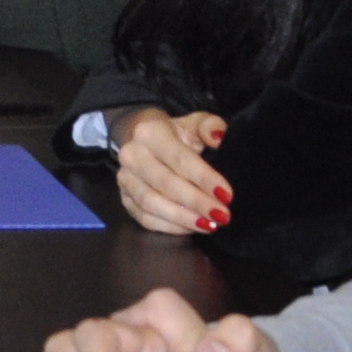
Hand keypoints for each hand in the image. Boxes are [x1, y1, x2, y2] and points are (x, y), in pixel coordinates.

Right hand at [109, 106, 233, 237]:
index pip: (180, 159)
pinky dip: (170, 227)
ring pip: (152, 204)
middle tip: (223, 216)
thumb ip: (211, 126)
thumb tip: (218, 138)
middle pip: (166, 184)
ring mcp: (125, 178)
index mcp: (150, 132)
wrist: (148, 143)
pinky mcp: (124, 199)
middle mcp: (132, 154)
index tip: (227, 195)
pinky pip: (145, 218)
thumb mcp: (197, 124)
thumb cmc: (179, 136)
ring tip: (209, 225)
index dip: (204, 179)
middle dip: (197, 203)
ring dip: (183, 218)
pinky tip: (191, 228)